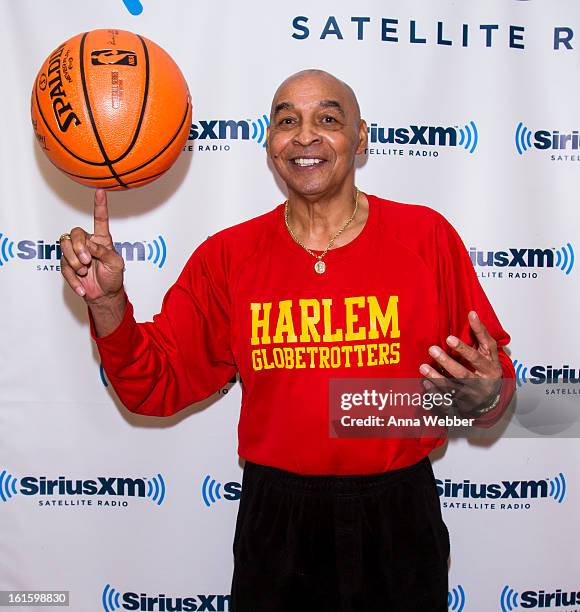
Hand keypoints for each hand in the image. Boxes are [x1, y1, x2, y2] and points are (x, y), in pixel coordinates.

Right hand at [60, 189, 124, 303]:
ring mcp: (76, 253)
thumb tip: (89, 245)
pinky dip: (73, 279)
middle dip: (78, 247)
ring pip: (64, 246)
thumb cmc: (113, 277)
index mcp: (102, 240)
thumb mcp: (116, 264)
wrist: (104, 295)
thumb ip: (104, 252)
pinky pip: (63, 266)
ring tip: (84, 272)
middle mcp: (88, 243)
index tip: (101, 191)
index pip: (100, 220)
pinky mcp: (68, 265)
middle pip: (75, 233)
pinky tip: (82, 287)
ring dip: (74, 261)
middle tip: (86, 262)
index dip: (100, 206)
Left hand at [419, 311, 501, 415]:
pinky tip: (426, 383)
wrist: (493, 396)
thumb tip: (472, 313)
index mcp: (490, 368)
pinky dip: (436, 393)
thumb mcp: (489, 351)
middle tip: (432, 349)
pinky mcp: (462, 405)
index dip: (463, 349)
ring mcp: (471, 396)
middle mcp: (481, 383)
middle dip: (447, 362)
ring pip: (453, 388)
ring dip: (437, 378)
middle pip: (463, 374)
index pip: (476, 357)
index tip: (449, 338)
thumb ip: (481, 334)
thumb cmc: (488, 368)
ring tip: (423, 367)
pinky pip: (448, 402)